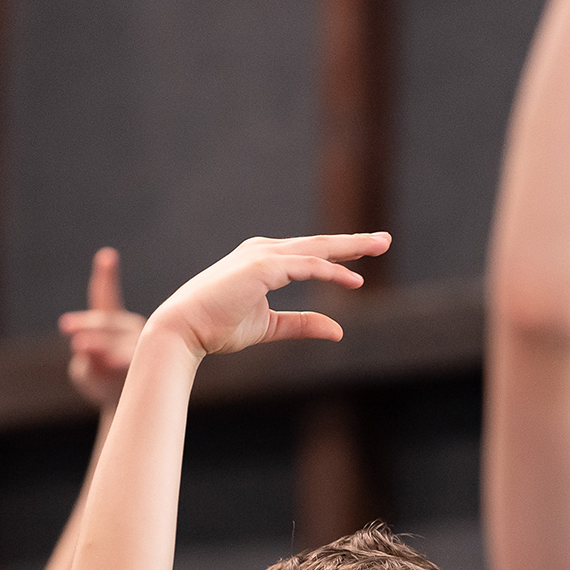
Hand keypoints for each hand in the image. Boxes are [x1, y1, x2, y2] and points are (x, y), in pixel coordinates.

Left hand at [58, 248, 146, 409]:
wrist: (129, 407)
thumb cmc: (104, 380)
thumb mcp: (88, 368)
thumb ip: (86, 357)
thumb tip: (86, 353)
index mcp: (116, 323)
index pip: (107, 297)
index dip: (106, 276)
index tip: (106, 256)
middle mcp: (132, 331)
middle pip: (107, 325)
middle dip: (86, 325)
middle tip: (64, 325)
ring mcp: (141, 351)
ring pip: (118, 345)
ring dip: (98, 344)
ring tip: (78, 344)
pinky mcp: (143, 371)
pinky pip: (125, 367)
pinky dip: (111, 366)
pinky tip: (106, 363)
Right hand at [148, 233, 390, 357]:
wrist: (184, 329)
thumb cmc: (218, 327)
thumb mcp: (269, 326)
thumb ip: (303, 323)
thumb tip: (339, 330)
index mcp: (264, 261)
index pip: (311, 254)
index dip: (340, 253)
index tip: (365, 256)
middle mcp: (264, 251)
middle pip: (319, 244)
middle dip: (354, 242)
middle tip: (385, 239)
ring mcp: (263, 256)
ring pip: (317, 248)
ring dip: (350, 247)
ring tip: (379, 246)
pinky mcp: (262, 267)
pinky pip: (306, 266)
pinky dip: (331, 270)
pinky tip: (354, 279)